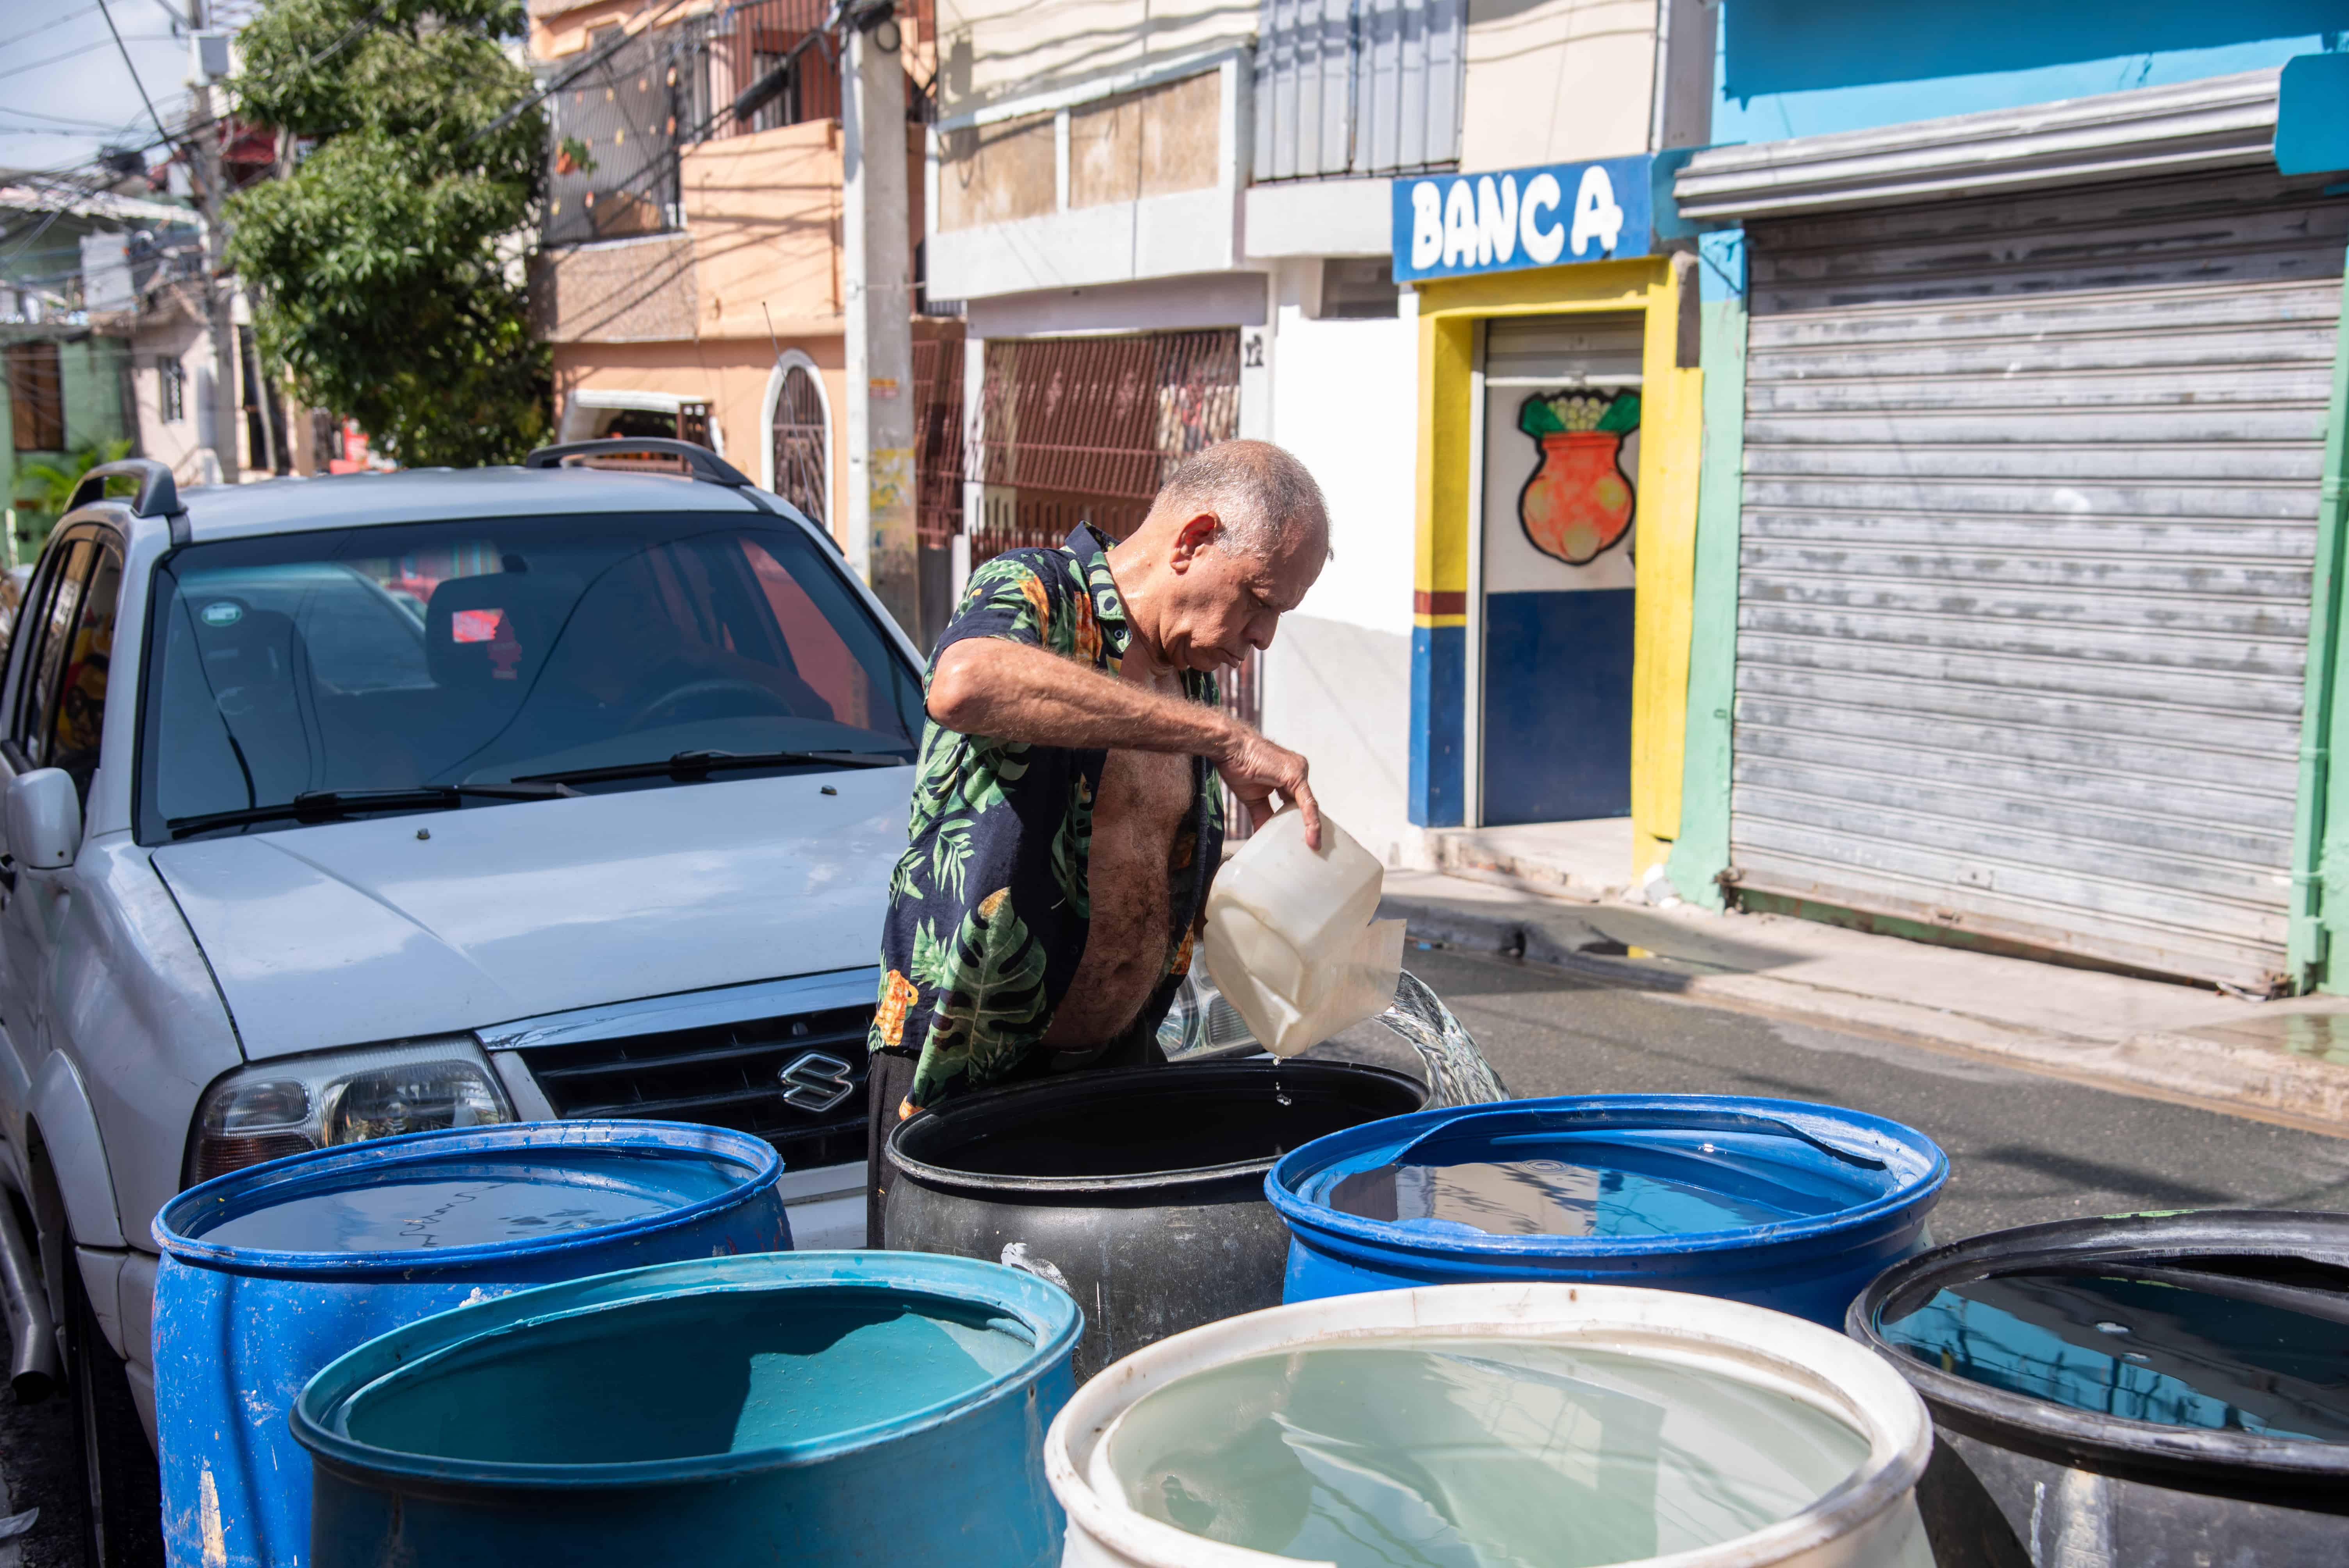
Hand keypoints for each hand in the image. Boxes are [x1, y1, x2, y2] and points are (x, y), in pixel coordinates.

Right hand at [1216, 721, 1321, 848]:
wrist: (1229, 749)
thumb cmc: (1238, 765)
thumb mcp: (1253, 798)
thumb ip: (1263, 815)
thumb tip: (1262, 835)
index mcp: (1289, 775)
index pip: (1299, 802)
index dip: (1301, 821)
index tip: (1303, 839)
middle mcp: (1298, 771)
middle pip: (1306, 804)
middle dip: (1307, 825)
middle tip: (1309, 846)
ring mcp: (1299, 772)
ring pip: (1309, 805)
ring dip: (1311, 827)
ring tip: (1313, 846)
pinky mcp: (1296, 775)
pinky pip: (1306, 802)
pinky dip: (1310, 821)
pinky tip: (1311, 836)